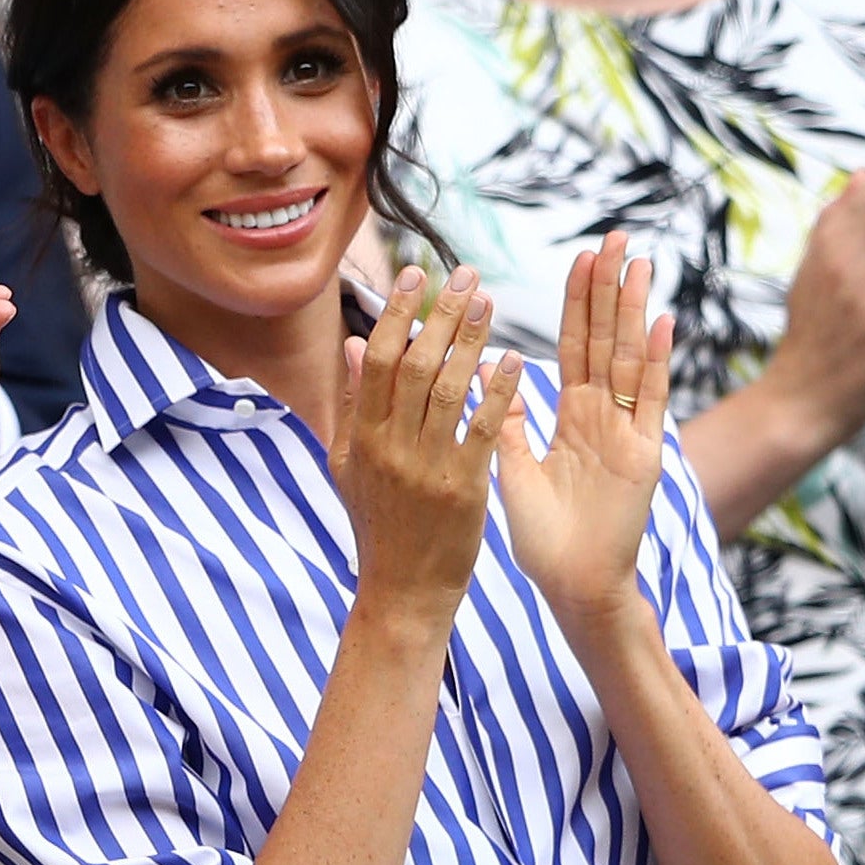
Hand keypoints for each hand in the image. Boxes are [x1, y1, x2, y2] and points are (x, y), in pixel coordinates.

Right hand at [335, 264, 521, 623]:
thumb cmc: (378, 524)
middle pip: (415, 366)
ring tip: (490, 302)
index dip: (397, 313)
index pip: (378, 361)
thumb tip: (356, 343)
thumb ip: (353, 403)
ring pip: (449, 390)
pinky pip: (482, 431)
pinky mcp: (463, 490)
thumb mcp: (349, 463)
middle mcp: (389, 447)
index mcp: (361, 437)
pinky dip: (498, 393)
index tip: (416, 274)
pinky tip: (515, 362)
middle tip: (465, 275)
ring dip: (471, 342)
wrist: (402, 590)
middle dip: (440, 315)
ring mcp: (426, 468)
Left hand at [495, 233, 673, 629]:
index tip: (579, 257)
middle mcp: (602, 417)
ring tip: (639, 261)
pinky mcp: (645, 455)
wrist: (574, 586)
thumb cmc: (545, 537)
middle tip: (616, 236)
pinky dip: (657, 361)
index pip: (573, 347)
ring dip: (634, 310)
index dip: (577, 303)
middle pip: (606, 340)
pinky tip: (662, 321)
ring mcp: (627, 432)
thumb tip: (484, 371)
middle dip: (610, 289)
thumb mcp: (514, 469)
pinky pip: (651, 401)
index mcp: (570, 418)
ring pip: (631, 358)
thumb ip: (506, 420)